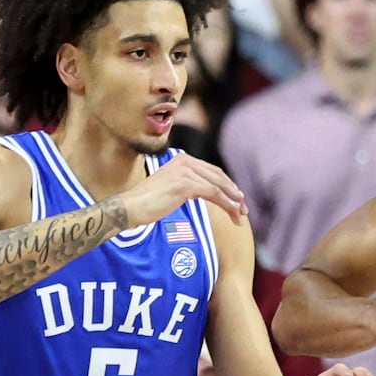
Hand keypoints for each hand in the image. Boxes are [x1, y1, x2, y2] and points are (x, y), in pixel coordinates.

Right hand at [118, 155, 246, 228]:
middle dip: (234, 194)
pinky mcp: (185, 184)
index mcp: (183, 159)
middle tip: (244, 210)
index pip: (212, 171)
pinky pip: (213, 194)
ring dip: (233, 202)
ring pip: (219, 186)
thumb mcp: (171, 188)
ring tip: (241, 216)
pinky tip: (234, 213)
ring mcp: (185, 171)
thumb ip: (187, 186)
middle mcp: (185, 161)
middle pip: (219, 177)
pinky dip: (226, 203)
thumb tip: (205, 193)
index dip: (227, 186)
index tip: (237, 200)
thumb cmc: (148, 202)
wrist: (131, 207)